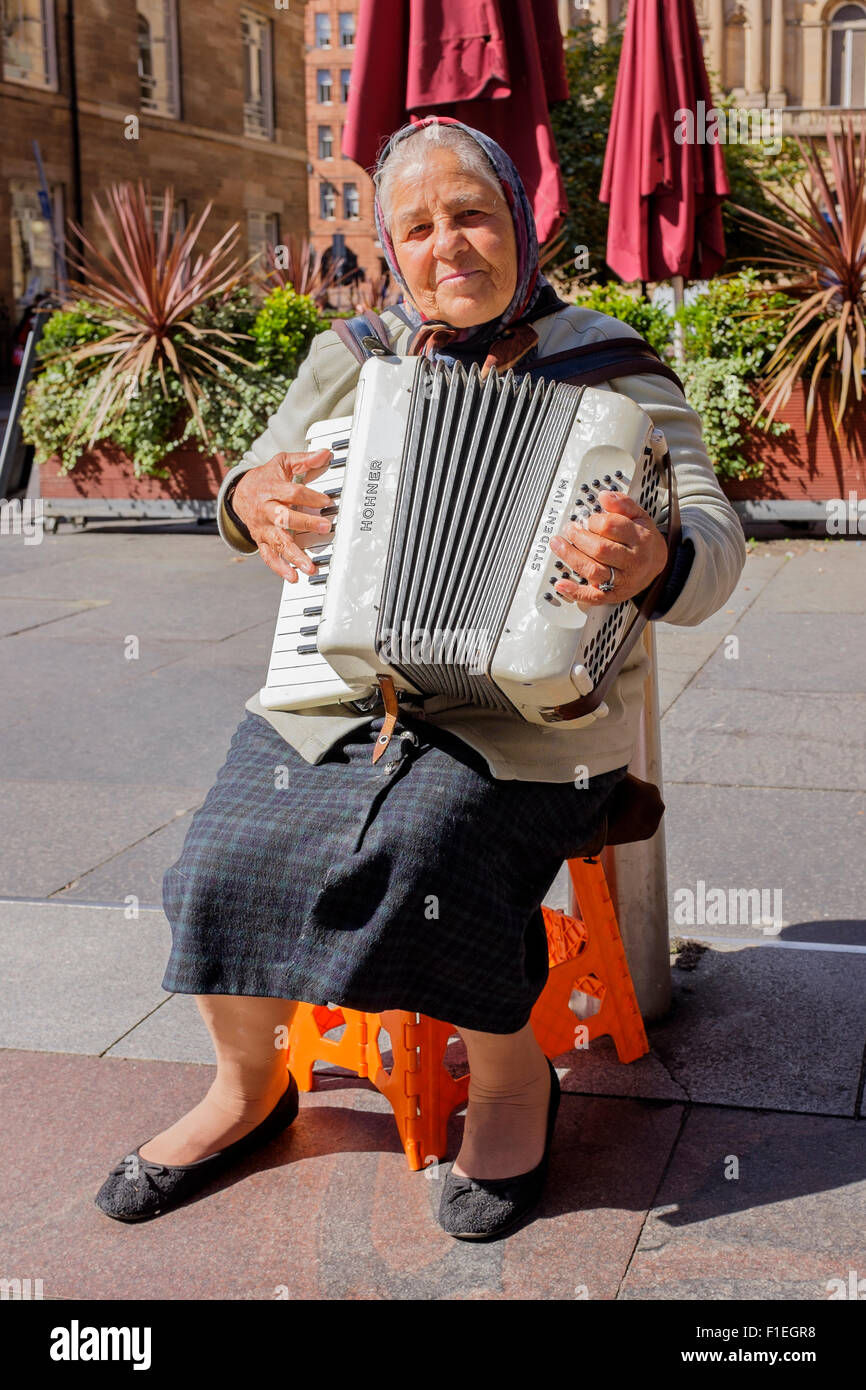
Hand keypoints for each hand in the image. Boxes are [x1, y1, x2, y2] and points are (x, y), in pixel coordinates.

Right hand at [231, 450, 334, 581]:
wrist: (239, 494)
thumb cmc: (265, 478)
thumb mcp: (281, 463)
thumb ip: (303, 459)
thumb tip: (325, 453)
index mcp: (271, 489)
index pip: (292, 492)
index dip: (310, 497)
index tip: (327, 502)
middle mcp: (266, 510)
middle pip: (284, 517)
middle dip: (305, 523)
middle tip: (325, 527)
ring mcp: (263, 527)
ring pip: (278, 542)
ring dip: (294, 555)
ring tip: (310, 567)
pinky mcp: (261, 540)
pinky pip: (269, 556)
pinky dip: (280, 568)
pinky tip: (293, 577)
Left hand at [548, 489, 667, 604]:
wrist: (657, 564)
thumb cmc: (644, 539)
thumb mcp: (639, 516)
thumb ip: (623, 504)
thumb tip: (604, 496)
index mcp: (640, 539)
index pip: (611, 527)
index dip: (594, 521)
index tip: (588, 520)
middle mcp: (632, 561)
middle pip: (600, 549)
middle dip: (580, 537)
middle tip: (570, 529)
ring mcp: (621, 580)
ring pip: (593, 570)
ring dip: (571, 556)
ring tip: (558, 544)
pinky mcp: (612, 594)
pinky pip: (592, 596)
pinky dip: (574, 591)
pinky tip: (561, 584)